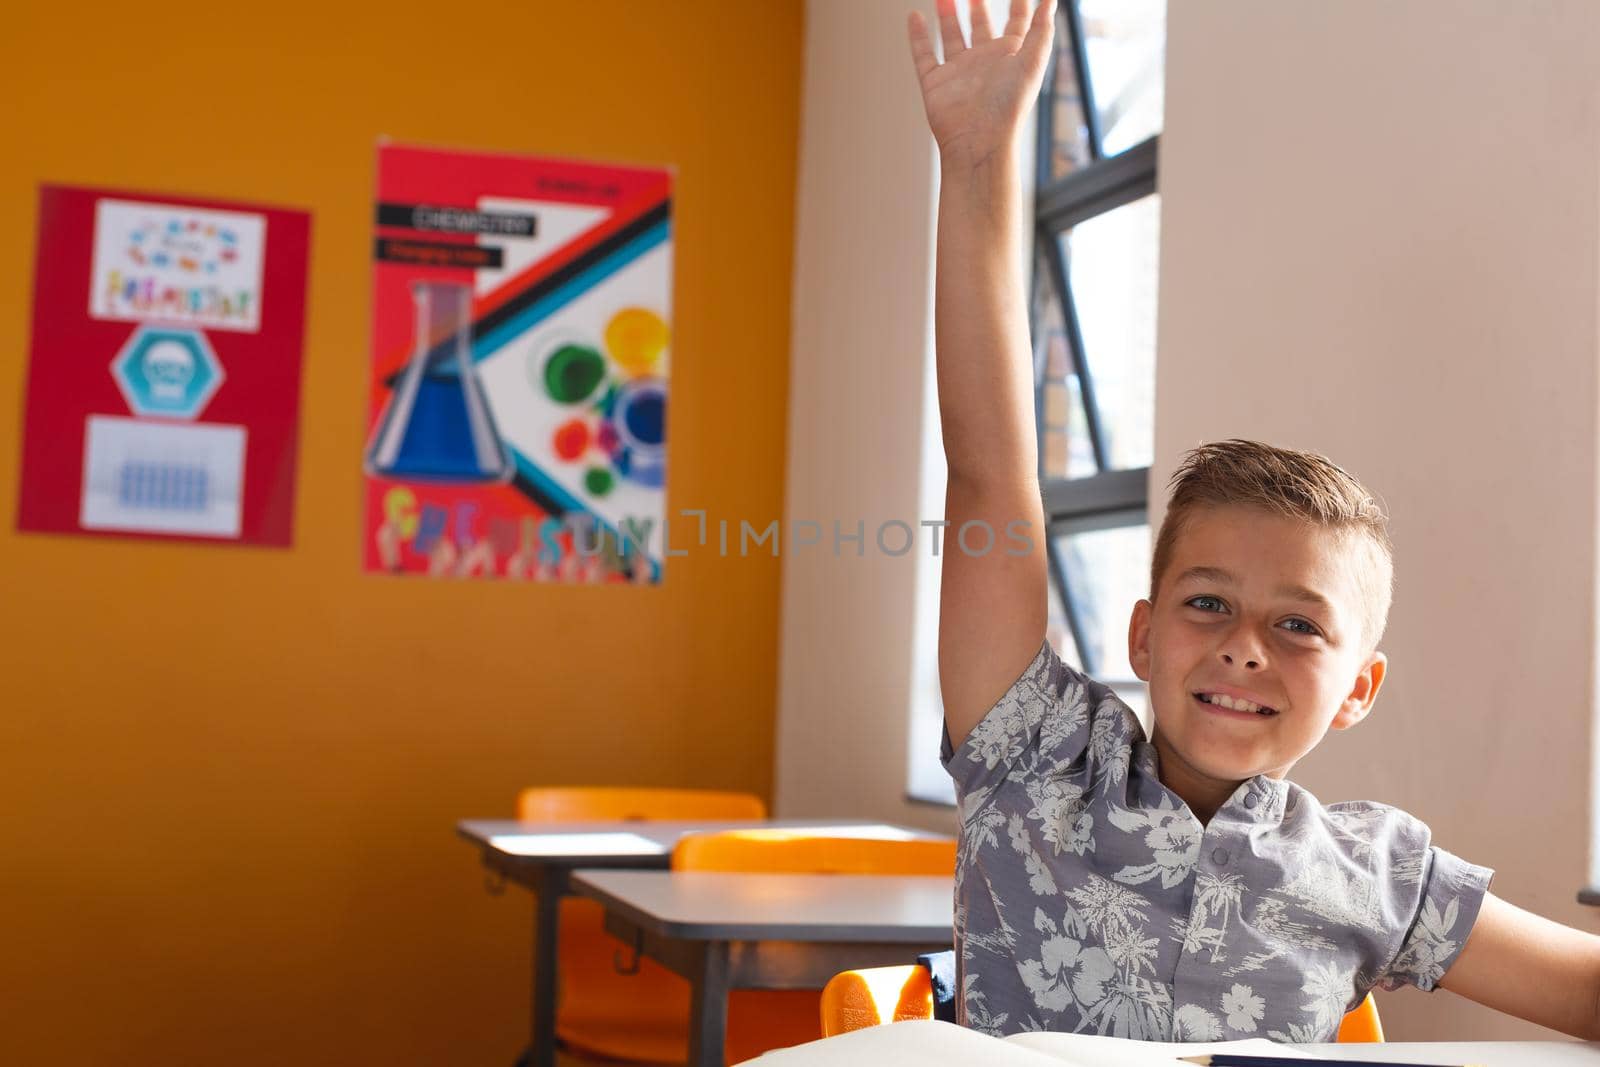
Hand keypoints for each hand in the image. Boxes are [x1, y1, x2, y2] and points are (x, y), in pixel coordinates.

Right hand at [907, 0, 1055, 167]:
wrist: (977, 141)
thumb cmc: (1007, 108)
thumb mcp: (1032, 62)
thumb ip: (1042, 30)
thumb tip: (1051, 2)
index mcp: (1010, 57)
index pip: (1016, 22)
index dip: (1019, 3)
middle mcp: (984, 63)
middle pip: (981, 25)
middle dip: (978, 5)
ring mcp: (958, 72)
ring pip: (951, 35)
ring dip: (947, 14)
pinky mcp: (935, 83)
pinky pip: (924, 55)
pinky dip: (917, 37)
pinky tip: (915, 17)